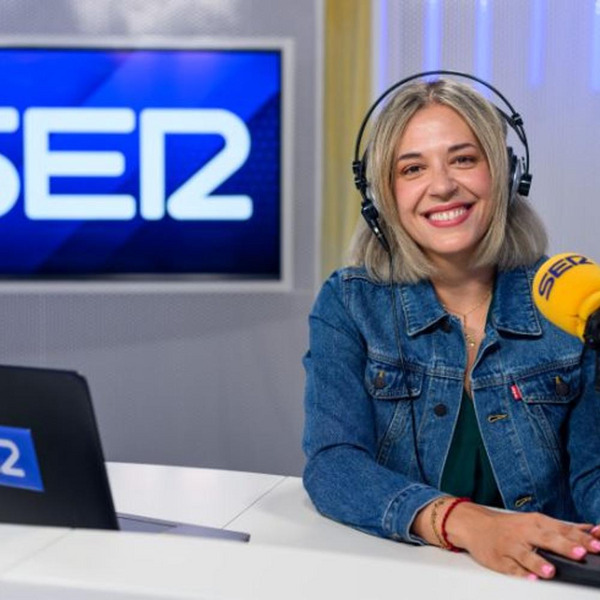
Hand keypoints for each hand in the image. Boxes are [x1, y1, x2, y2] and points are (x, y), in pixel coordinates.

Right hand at [445, 502, 599, 578]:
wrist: (474, 524)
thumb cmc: (510, 525)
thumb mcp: (536, 521)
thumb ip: (564, 528)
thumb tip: (593, 530)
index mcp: (536, 522)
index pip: (562, 529)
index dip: (581, 538)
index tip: (597, 544)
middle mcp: (524, 532)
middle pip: (546, 539)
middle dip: (564, 546)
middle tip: (580, 552)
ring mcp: (510, 545)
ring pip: (525, 555)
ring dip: (539, 562)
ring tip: (551, 570)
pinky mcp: (499, 559)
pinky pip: (511, 568)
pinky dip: (521, 573)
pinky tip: (530, 578)